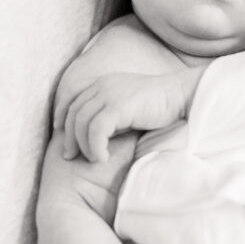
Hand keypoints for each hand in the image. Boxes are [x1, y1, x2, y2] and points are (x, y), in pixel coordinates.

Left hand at [55, 68, 203, 161]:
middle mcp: (103, 85)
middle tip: (70, 156)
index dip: (62, 118)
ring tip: (95, 159)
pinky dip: (95, 146)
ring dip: (84, 145)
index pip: (71, 99)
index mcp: (103, 83)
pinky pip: (96, 129)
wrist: (182, 96)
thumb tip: (98, 136)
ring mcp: (110, 94)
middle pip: (73, 112)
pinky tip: (103, 158)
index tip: (65, 138)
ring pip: (81, 123)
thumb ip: (112, 116)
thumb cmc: (160, 106)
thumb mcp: (129, 108)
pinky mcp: (119, 105)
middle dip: (69, 137)